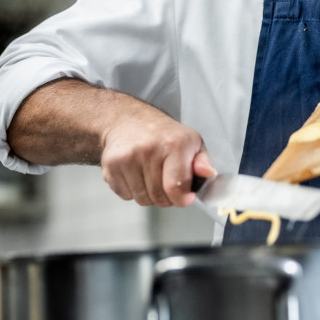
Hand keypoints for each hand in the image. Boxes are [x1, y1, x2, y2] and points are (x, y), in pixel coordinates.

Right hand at [100, 108, 214, 206]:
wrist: (127, 120)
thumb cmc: (163, 135)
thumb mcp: (191, 142)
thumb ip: (202, 162)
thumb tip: (208, 174)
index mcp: (173, 144)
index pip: (176, 188)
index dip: (182, 199)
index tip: (185, 197)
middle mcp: (149, 149)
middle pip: (160, 197)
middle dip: (167, 197)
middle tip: (167, 183)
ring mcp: (127, 158)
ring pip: (142, 199)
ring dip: (149, 195)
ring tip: (151, 176)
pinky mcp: (111, 165)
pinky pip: (126, 196)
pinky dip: (132, 191)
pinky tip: (136, 174)